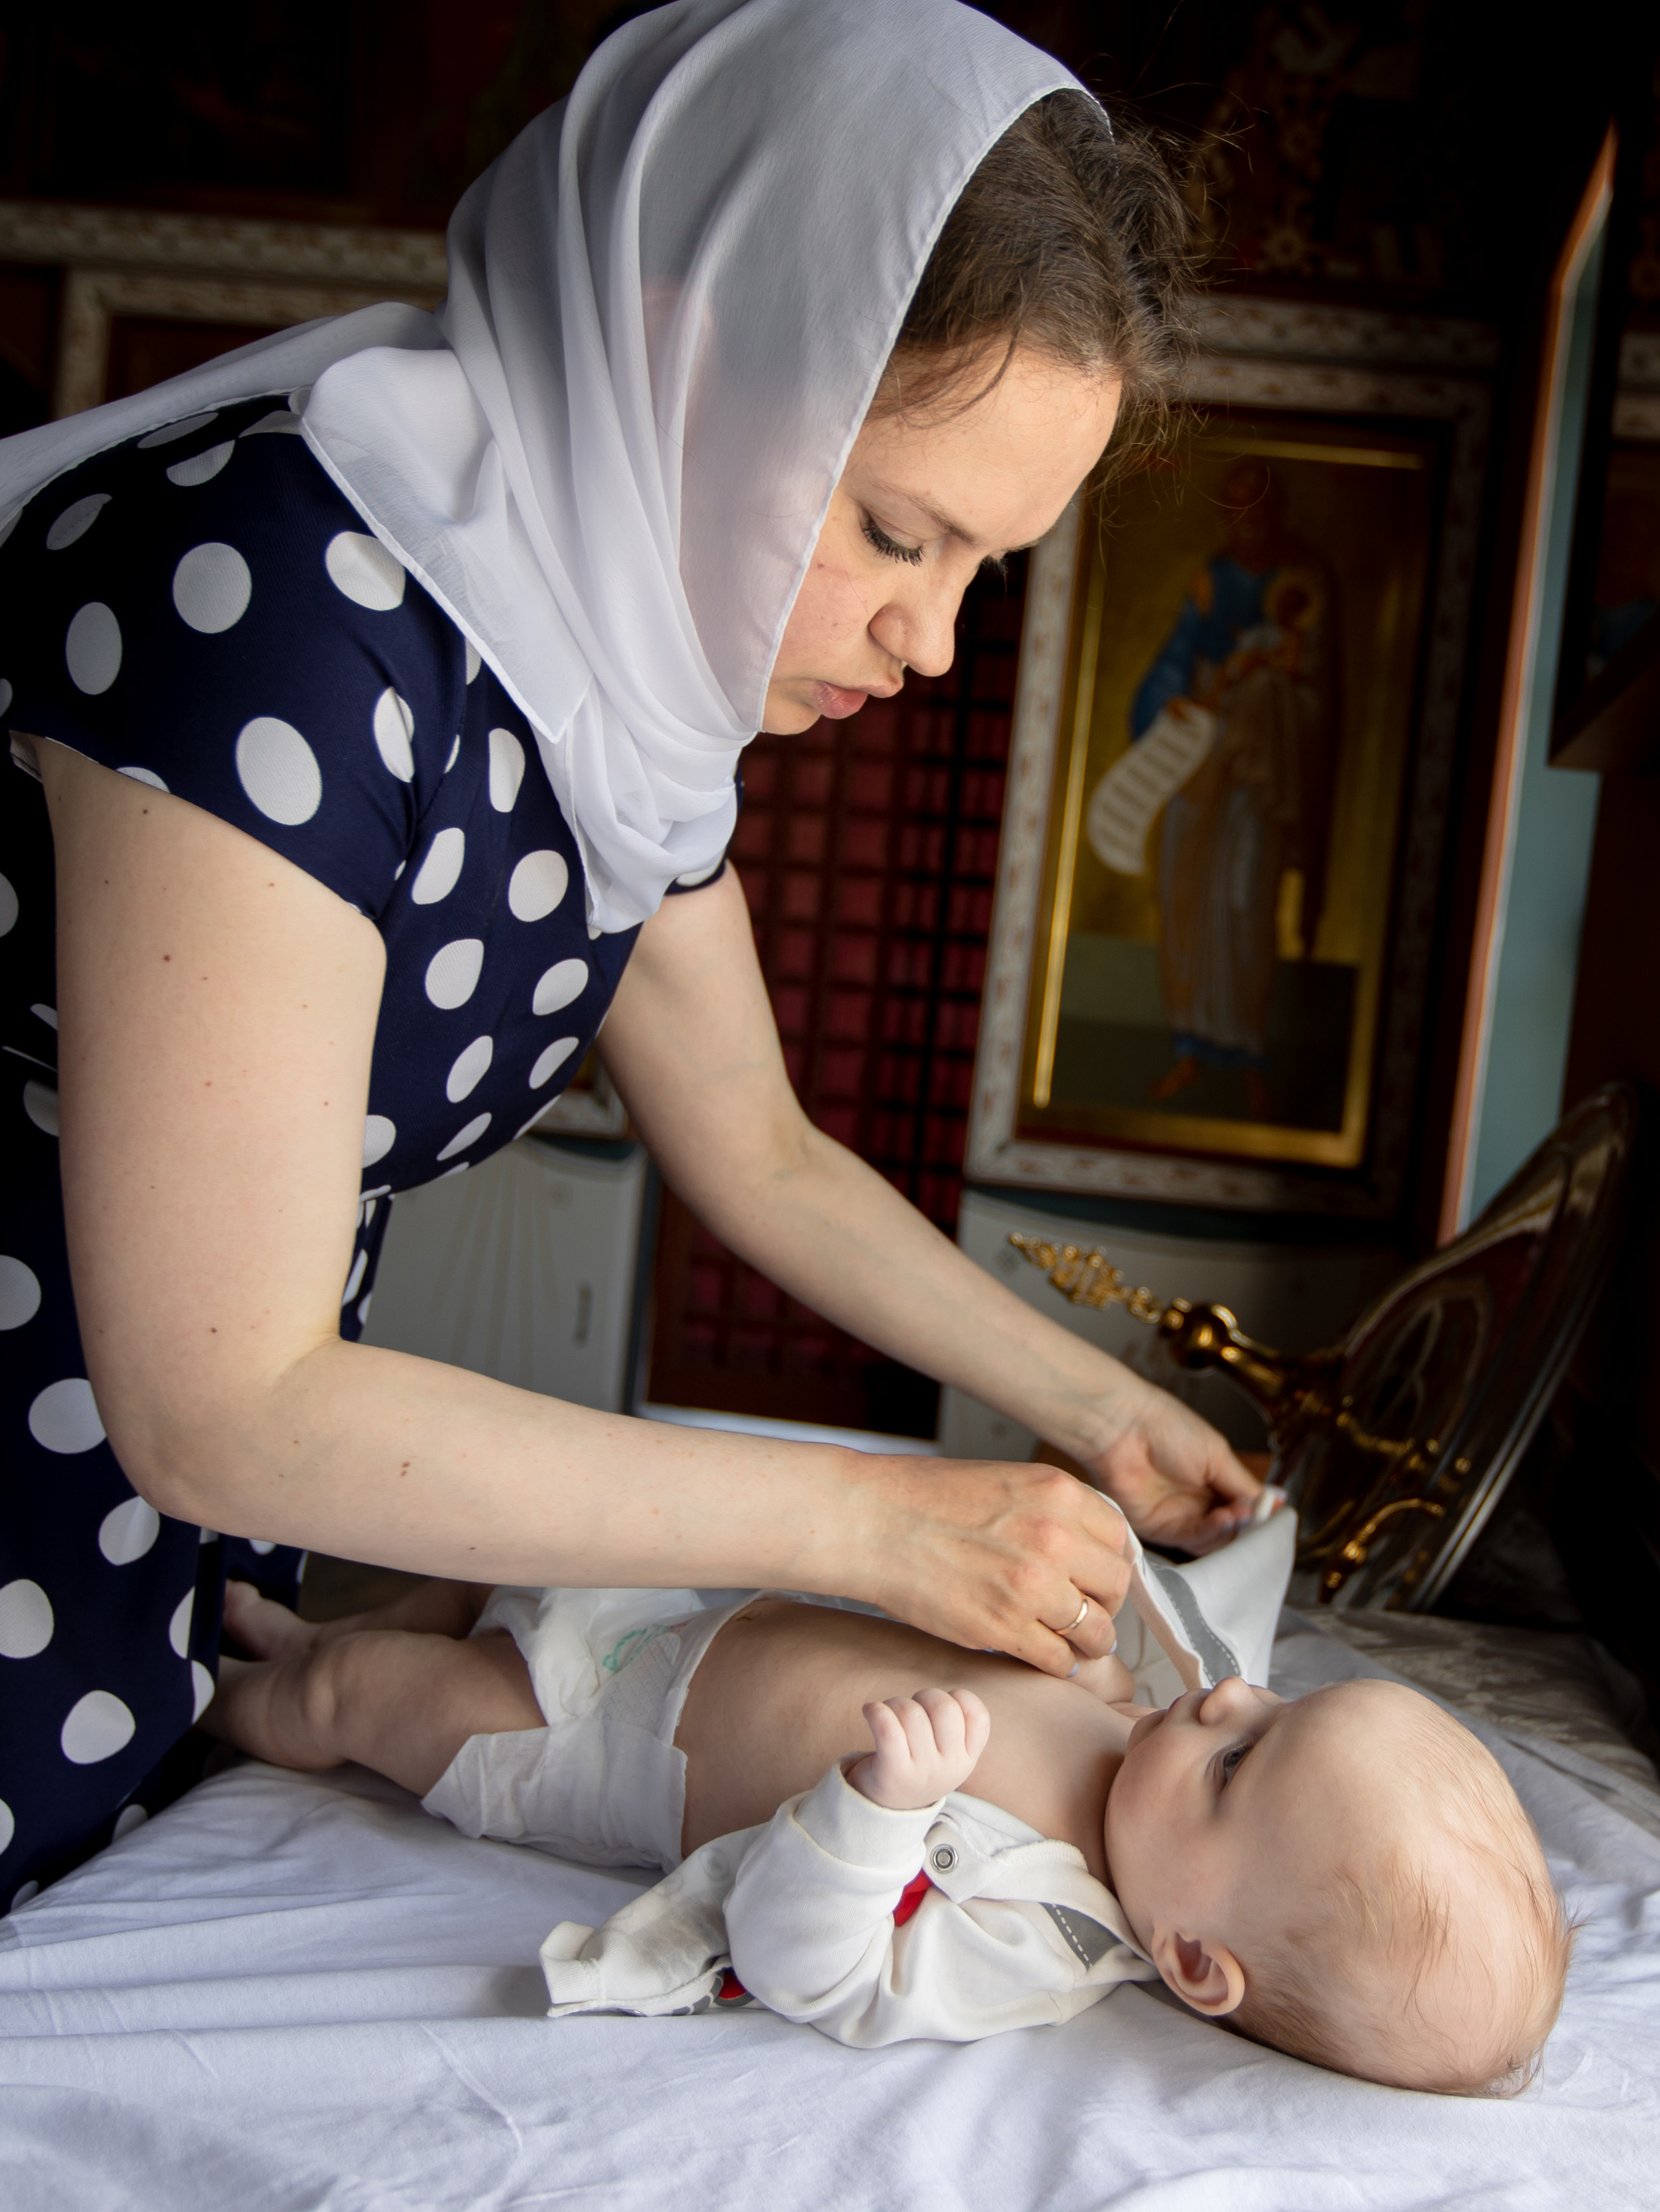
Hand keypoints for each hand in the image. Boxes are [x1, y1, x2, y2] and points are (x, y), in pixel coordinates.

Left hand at [848, 1687, 989, 1811]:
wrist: (887, 1810)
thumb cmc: (918, 1766)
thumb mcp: (947, 1754)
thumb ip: (954, 1726)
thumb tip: (946, 1695)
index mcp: (967, 1758)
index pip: (978, 1716)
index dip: (958, 1698)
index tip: (938, 1707)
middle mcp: (950, 1767)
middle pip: (944, 1707)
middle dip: (924, 1696)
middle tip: (911, 1709)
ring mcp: (923, 1772)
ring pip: (911, 1713)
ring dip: (895, 1703)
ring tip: (887, 1713)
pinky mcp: (893, 1773)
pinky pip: (888, 1730)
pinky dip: (875, 1711)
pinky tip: (869, 1710)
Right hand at [851, 1454, 1130, 1676]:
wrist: (873, 1521)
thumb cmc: (927, 1499)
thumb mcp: (1007, 1483)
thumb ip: (1054, 1512)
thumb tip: (1090, 1551)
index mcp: (1059, 1492)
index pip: (1121, 1539)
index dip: (1110, 1563)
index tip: (1098, 1577)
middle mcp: (1055, 1537)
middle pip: (1116, 1586)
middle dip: (1104, 1602)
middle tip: (1085, 1610)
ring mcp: (1031, 1585)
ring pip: (1095, 1630)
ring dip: (1088, 1640)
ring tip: (1072, 1641)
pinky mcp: (1004, 1627)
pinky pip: (1058, 1660)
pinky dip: (1057, 1664)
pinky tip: (1042, 1654)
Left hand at [1048, 1373, 1265, 1556]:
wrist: (1122, 1427)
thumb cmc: (1168, 1428)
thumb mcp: (1217, 1455)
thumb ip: (1243, 1485)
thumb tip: (1276, 1503)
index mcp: (1213, 1480)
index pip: (1242, 1508)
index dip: (1258, 1515)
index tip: (1274, 1517)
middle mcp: (1196, 1501)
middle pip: (1230, 1530)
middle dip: (1247, 1528)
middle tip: (1257, 1518)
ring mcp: (1178, 1517)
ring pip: (1214, 1540)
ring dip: (1231, 1531)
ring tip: (1238, 1514)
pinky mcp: (1158, 1529)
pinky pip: (1191, 1540)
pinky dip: (1211, 1532)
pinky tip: (1222, 1518)